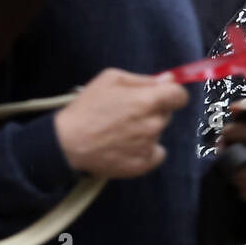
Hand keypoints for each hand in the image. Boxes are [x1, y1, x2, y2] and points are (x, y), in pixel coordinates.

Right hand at [54, 68, 188, 177]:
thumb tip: (169, 79)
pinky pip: (157, 154)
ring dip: (146, 130)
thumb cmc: (86, 107)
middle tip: (127, 114)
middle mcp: (153, 124)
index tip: (159, 96)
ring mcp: (149, 146)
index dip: (171, 94)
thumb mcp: (111, 79)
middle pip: (166, 114)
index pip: (180, 96)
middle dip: (153, 111)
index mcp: (148, 100)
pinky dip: (146, 151)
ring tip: (120, 131)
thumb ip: (143, 79)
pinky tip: (128, 147)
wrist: (65, 143)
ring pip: (158, 133)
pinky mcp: (142, 165)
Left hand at [219, 101, 245, 209]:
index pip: (241, 131)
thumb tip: (233, 108)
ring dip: (236, 174)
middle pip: (237, 163)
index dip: (230, 131)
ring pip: (240, 181)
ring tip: (241, 166)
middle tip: (230, 153)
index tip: (229, 133)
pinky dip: (244, 188)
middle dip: (229, 158)